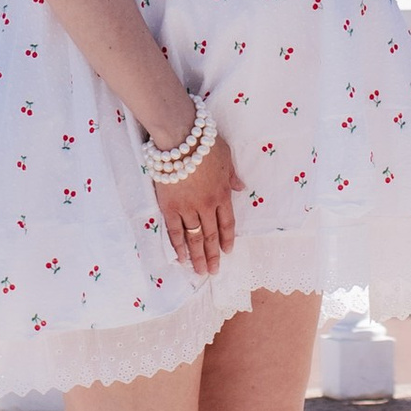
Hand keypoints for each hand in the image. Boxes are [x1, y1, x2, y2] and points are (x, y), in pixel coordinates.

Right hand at [155, 129, 238, 272]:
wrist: (180, 138)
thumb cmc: (205, 142)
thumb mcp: (227, 156)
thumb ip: (232, 175)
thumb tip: (241, 187)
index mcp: (223, 193)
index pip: (227, 222)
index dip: (227, 239)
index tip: (227, 252)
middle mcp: (207, 205)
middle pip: (211, 235)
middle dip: (213, 255)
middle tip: (213, 271)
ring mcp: (187, 208)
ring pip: (194, 238)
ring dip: (197, 256)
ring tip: (199, 272)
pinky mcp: (169, 207)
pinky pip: (175, 231)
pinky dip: (178, 246)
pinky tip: (181, 259)